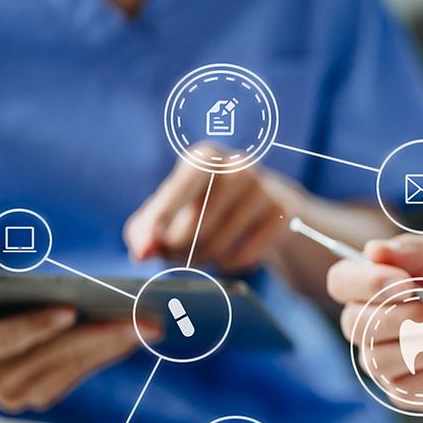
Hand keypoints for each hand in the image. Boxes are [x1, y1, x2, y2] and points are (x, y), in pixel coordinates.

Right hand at [0, 290, 159, 413]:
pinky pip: (79, 372)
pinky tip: (134, 334)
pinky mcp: (40, 394)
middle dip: (99, 333)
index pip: (3, 340)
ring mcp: (18, 394)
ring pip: (73, 366)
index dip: (35, 326)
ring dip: (113, 345)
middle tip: (139, 318)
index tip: (68, 311)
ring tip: (148, 324)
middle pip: (53, 354)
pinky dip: (107, 353)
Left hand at [124, 142, 298, 272]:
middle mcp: (237, 167)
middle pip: (194, 226)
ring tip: (200, 253)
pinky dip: (228, 264)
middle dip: (177, 250)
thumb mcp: (173, 208)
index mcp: (204, 157)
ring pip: (218, 246)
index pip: (178, 189)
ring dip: (201, 260)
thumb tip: (140, 253)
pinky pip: (243, 257)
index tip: (148, 245)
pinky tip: (229, 253)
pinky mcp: (282, 217)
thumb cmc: (207, 204)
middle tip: (172, 255)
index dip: (162, 218)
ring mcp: (264, 190)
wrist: (268, 204)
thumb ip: (145, 230)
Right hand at [327, 234, 422, 410]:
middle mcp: (365, 325)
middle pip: (356, 325)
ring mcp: (380, 362)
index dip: (367, 283)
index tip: (407, 283)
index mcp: (370, 285)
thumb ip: (418, 251)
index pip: (341, 281)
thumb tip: (375, 250)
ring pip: (382, 359)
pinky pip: (409, 388)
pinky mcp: (402, 392)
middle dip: (407, 318)